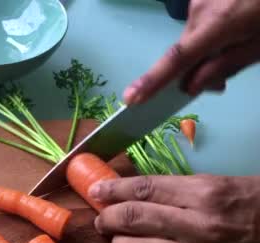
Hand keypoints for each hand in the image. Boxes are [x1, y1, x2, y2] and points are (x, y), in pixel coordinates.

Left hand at [89, 174, 259, 242]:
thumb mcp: (225, 184)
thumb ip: (181, 190)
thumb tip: (139, 193)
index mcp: (205, 193)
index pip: (142, 189)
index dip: (112, 190)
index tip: (96, 192)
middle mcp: (198, 226)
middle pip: (133, 219)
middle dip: (107, 218)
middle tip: (101, 217)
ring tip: (115, 239)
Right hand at [124, 0, 259, 103]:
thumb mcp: (259, 46)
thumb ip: (225, 66)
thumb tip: (191, 86)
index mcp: (216, 26)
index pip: (177, 59)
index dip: (153, 80)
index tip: (131, 98)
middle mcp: (199, 10)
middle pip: (186, 49)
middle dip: (198, 67)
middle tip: (220, 83)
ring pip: (194, 36)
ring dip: (207, 46)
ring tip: (238, 39)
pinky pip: (200, 20)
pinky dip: (211, 30)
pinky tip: (233, 23)